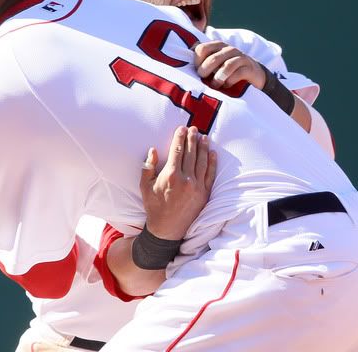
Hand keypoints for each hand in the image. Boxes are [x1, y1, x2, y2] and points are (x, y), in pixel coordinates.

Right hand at [140, 126, 216, 240]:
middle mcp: (186, 179)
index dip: (180, 138)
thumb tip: (153, 149)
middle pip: (191, 153)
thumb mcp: (145, 186)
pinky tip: (213, 153)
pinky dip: (212, 162)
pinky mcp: (205, 194)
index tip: (182, 128)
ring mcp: (197, 187)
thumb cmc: (154, 207)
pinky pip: (210, 174)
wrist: (167, 229)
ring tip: (204, 137)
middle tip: (194, 128)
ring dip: (203, 147)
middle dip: (192, 139)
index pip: (177, 151)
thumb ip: (148, 166)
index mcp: (170, 175)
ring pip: (202, 161)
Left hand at [193, 40, 265, 89]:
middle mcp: (228, 49)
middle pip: (213, 58)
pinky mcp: (249, 68)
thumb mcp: (214, 66)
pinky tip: (227, 86)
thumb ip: (201, 63)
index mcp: (217, 46)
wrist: (253, 75)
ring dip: (218, 78)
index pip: (201, 49)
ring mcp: (240, 57)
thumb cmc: (227, 72)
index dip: (196, 61)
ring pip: (226, 65)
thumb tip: (183, 68)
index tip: (196, 72)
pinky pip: (238, 73)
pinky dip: (230, 81)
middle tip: (203, 79)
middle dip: (205, 71)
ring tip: (215, 86)